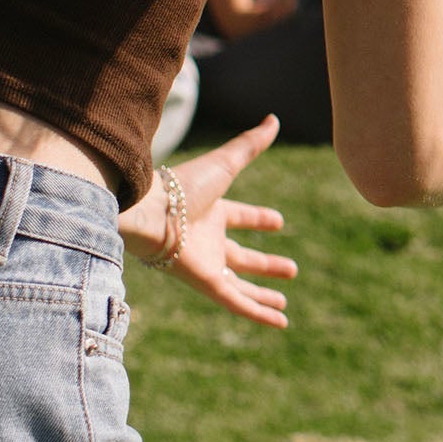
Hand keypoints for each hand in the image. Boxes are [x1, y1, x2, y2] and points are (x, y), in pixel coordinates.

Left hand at [129, 118, 297, 327]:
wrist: (150, 213)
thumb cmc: (182, 187)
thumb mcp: (225, 163)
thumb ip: (250, 145)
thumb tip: (274, 120)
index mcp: (211, 211)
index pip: (239, 217)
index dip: (259, 220)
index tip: (279, 222)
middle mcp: (208, 240)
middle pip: (241, 257)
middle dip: (265, 265)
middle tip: (291, 270)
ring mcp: (207, 264)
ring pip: (239, 284)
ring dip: (262, 294)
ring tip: (285, 303)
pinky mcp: (206, 283)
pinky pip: (236, 301)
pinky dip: (257, 312)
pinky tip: (279, 321)